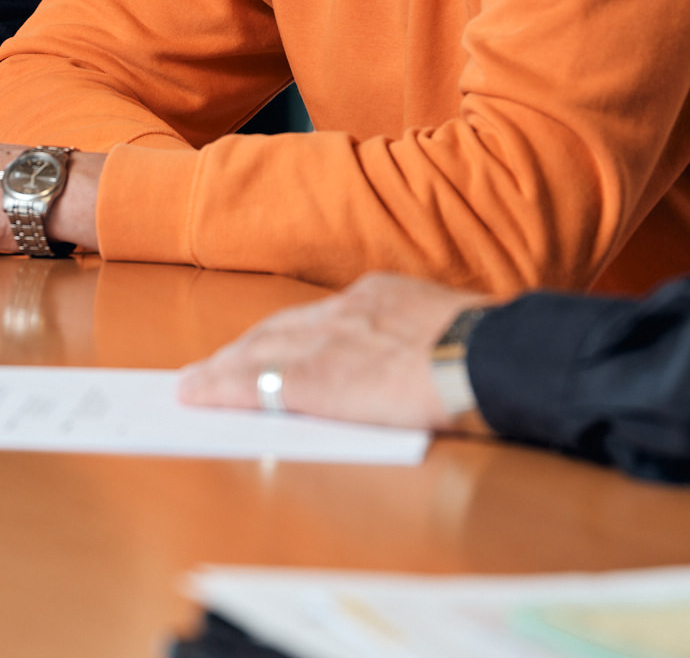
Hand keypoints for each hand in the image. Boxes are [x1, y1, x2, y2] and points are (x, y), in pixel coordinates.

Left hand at [175, 273, 487, 429]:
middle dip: (246, 346)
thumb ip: (421, 338)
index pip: (321, 315)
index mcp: (382, 295)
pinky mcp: (315, 378)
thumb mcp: (452, 328)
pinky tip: (197, 394)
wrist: (490, 357)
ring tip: (197, 381)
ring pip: (259, 348)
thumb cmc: (492, 353)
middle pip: (280, 326)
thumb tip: (424, 360)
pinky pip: (255, 380)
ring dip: (224, 366)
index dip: (290, 333)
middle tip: (215, 364)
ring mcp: (327, 340)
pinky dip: (220, 386)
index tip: (274, 344)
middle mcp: (345, 309)